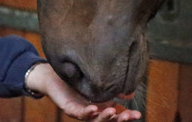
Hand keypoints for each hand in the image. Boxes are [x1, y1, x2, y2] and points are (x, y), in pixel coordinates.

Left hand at [25, 62, 141, 120]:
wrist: (53, 74)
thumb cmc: (76, 77)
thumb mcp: (98, 81)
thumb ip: (113, 87)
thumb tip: (131, 93)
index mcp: (100, 106)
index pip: (116, 114)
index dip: (127, 116)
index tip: (139, 115)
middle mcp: (92, 111)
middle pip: (107, 120)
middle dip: (119, 120)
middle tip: (129, 116)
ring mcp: (80, 111)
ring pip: (93, 119)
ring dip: (104, 118)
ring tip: (113, 113)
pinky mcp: (68, 107)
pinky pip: (78, 113)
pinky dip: (86, 113)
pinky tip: (94, 109)